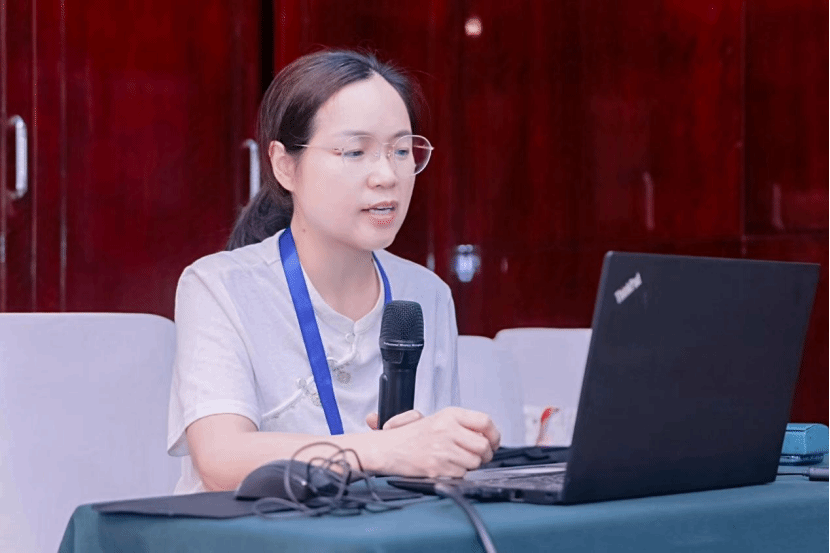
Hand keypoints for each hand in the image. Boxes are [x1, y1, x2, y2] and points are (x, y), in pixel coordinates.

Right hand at [370, 407, 500, 477]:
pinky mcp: (438, 467)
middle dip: (485, 455)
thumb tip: (485, 435)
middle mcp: (447, 429)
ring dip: (470, 465)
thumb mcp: (436, 420)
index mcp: (449, 415)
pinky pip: (461, 474)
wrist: (386, 449)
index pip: (484, 421)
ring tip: (457, 461)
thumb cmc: (409, 436)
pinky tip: (446, 467)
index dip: (494, 434)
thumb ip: (460, 424)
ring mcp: (443, 449)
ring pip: (474, 462)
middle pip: (483, 446)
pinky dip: (457, 474)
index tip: (493, 441)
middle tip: (479, 456)